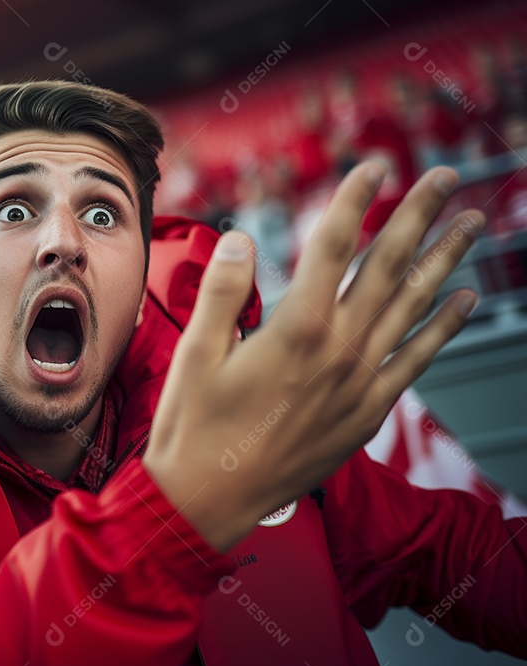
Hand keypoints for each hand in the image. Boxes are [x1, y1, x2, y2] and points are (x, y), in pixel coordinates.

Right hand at [144, 164, 482, 551]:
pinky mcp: (366, 413)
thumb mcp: (194, 352)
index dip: (356, 199)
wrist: (210, 499)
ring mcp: (358, 383)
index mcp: (294, 328)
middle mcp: (338, 350)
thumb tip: (243, 238)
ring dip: (445, 260)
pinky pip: (417, 359)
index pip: (333, 245)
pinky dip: (444, 326)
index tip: (374, 166)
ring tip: (471, 224)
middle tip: (445, 178)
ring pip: (412, 307)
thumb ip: (225, 290)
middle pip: (386, 266)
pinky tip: (464, 299)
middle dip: (418, 215)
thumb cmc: (195, 427)